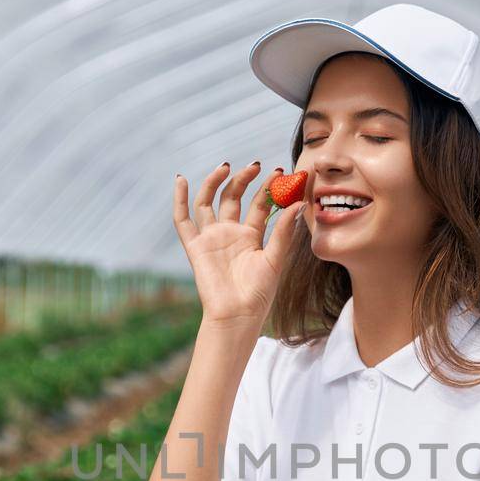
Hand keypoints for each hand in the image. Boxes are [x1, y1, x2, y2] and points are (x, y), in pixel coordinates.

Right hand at [171, 161, 306, 331]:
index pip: (260, 204)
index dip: (269, 188)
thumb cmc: (259, 293)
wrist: (237, 315)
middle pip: (234, 197)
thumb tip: (299, 203)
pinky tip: (181, 180)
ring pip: (208, 202)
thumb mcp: (275, 259)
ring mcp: (211, 238)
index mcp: (252, 236)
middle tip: (256, 165)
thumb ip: (284, 231)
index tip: (281, 172)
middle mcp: (230, 233)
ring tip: (226, 166)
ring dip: (215, 182)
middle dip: (243, 179)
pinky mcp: (195, 246)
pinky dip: (179, 200)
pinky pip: (183, 220)